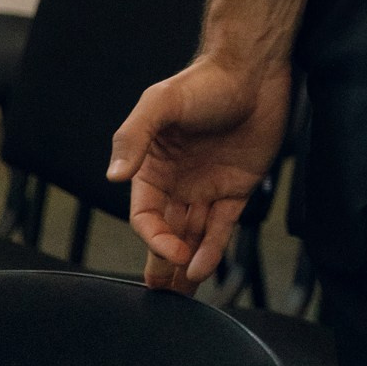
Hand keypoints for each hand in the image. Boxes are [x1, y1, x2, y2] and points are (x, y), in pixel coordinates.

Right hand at [108, 55, 290, 290]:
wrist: (253, 67)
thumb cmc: (204, 80)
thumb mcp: (161, 103)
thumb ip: (134, 137)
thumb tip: (113, 176)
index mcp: (152, 167)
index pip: (146, 216)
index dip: (154, 238)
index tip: (170, 252)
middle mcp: (178, 182)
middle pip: (166, 233)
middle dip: (162, 265)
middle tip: (162, 296)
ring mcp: (207, 187)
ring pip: (192, 237)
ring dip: (185, 267)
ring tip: (181, 297)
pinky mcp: (237, 188)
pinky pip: (222, 227)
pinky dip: (213, 250)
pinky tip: (203, 269)